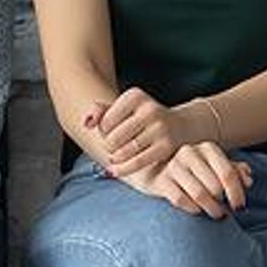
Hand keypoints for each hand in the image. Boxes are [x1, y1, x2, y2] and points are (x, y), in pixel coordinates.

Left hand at [88, 88, 206, 176]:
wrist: (179, 126)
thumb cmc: (141, 118)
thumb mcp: (122, 108)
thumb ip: (99, 111)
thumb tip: (86, 123)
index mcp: (135, 96)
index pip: (104, 122)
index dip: (102, 131)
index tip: (111, 132)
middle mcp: (149, 109)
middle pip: (112, 138)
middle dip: (108, 146)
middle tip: (113, 147)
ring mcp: (159, 128)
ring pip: (123, 152)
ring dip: (114, 159)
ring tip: (114, 157)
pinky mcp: (166, 146)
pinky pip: (137, 163)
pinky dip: (122, 169)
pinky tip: (115, 171)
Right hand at [145, 143, 253, 220]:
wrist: (156, 169)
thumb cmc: (194, 170)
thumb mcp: (216, 167)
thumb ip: (235, 171)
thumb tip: (248, 180)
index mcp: (208, 148)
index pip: (228, 173)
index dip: (237, 193)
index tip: (240, 207)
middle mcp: (190, 153)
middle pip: (215, 186)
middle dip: (223, 202)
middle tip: (224, 210)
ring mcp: (173, 166)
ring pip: (200, 194)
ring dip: (212, 209)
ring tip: (217, 214)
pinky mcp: (160, 180)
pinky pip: (181, 200)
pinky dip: (193, 209)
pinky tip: (198, 211)